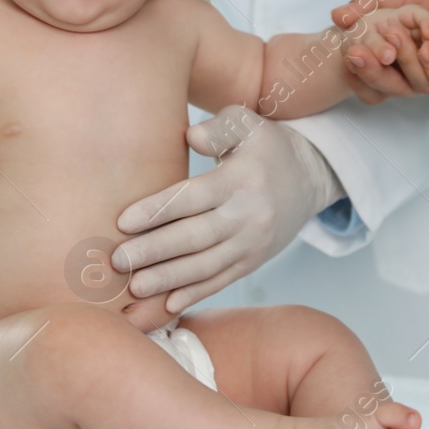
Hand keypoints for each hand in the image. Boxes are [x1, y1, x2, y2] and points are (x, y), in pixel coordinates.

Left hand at [112, 105, 341, 312]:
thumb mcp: (249, 124)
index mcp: (241, 180)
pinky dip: (195, 294)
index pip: (194, 197)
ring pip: (206, 266)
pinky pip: (222, 281)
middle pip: (196, 237)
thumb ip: (219, 128)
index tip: (122, 221)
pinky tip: (168, 304)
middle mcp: (249, 216)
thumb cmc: (266, 147)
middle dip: (154, 251)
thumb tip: (191, 137)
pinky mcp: (253, 262)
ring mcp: (253, 244)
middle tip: (117, 260)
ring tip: (135, 287)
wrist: (311, 178)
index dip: (158, 210)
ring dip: (169, 279)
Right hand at [334, 0, 428, 101]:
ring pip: (424, 87)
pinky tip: (426, 56)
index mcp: (416, 57)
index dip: (362, 69)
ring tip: (398, 42)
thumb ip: (373, 2)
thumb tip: (337, 18)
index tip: (346, 52)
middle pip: (397, 86)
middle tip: (356, 55)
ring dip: (407, 66)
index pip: (383, 73)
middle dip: (375, 72)